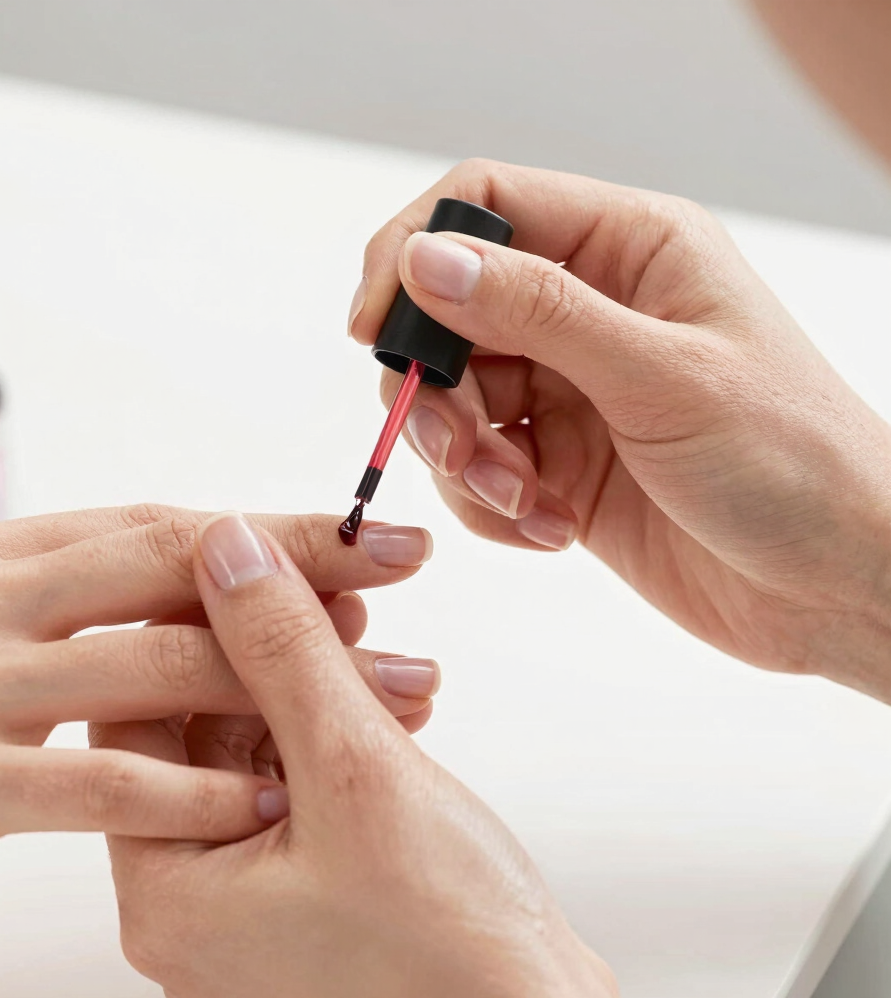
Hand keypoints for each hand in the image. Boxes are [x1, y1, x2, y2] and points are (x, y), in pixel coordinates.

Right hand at [0, 505, 433, 883]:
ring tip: (383, 689)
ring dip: (279, 682)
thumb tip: (195, 568)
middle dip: (298, 574)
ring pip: (153, 670)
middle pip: (173, 573)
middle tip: (399, 572)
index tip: (358, 532)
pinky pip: (98, 787)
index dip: (266, 532)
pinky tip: (268, 798)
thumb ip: (67, 589)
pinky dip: (191, 793)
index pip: (159, 528)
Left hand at [96, 512, 629, 997]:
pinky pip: (306, 802)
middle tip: (340, 596)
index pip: (141, 715)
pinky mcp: (314, 911)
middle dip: (278, 656)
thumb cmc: (453, 949)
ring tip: (388, 650)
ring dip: (325, 694)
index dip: (198, 626)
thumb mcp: (358, 769)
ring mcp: (256, 917)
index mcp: (169, 892)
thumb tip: (227, 547)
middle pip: (207, 736)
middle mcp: (196, 911)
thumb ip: (284, 650)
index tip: (260, 568)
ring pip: (265, 763)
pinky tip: (400, 707)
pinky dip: (347, 745)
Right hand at [349, 159, 890, 697]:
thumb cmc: (792, 463)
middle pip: (452, 317)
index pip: (486, 204)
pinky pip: (479, 469)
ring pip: (456, 401)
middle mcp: (592, 311)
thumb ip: (537, 311)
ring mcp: (572, 390)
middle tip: (460, 448)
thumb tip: (428, 259)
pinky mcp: (560, 462)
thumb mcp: (660, 375)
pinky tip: (550, 529)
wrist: (831, 586)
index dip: (414, 251)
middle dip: (438, 390)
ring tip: (522, 500)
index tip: (374, 326)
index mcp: (630, 250)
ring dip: (466, 460)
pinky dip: (493, 504)